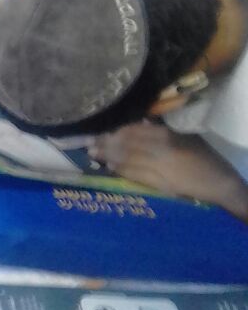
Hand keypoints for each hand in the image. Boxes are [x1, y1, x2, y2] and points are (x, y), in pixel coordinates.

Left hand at [90, 121, 247, 220]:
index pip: (136, 130)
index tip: (100, 129)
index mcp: (168, 136)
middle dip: (107, 143)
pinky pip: (138, 175)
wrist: (220, 183)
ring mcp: (162, 168)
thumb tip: (140, 123)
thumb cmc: (203, 158)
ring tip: (94, 153)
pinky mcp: (162, 185)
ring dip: (110, 156)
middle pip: (128, 144)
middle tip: (88, 142)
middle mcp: (163, 150)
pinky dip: (123, 170)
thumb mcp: (185, 137)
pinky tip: (110, 166)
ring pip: (130, 160)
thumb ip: (162, 131)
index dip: (116, 130)